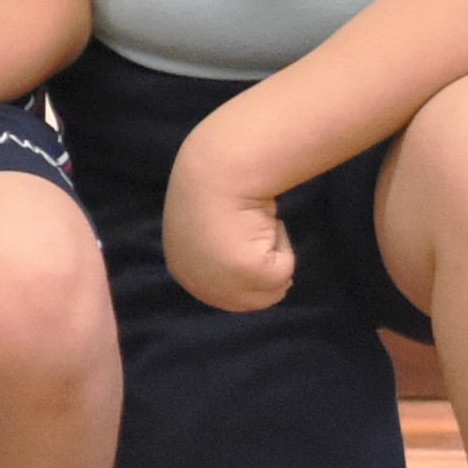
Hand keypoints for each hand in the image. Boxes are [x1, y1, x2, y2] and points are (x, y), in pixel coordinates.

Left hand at [161, 113, 296, 313]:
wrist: (219, 166)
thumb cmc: (213, 184)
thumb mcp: (202, 226)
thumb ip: (214, 251)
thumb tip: (239, 266)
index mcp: (183, 270)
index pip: (225, 294)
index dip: (247, 273)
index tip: (253, 246)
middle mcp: (198, 285)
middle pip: (252, 301)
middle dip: (264, 270)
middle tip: (259, 231)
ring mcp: (222, 284)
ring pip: (272, 289)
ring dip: (273, 254)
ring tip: (256, 223)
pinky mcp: (249, 274)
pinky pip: (284, 271)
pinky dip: (283, 244)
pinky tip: (263, 220)